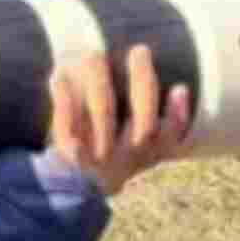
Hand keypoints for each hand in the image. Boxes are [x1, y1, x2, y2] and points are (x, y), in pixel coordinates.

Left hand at [47, 45, 193, 195]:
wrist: (62, 190)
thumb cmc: (102, 154)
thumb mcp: (128, 147)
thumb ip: (141, 117)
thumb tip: (143, 59)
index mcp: (144, 156)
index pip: (170, 140)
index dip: (178, 116)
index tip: (180, 87)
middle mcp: (125, 159)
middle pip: (143, 124)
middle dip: (144, 83)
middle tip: (140, 50)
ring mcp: (97, 158)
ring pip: (104, 117)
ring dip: (100, 82)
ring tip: (94, 54)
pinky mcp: (66, 155)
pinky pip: (67, 126)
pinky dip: (64, 100)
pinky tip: (59, 75)